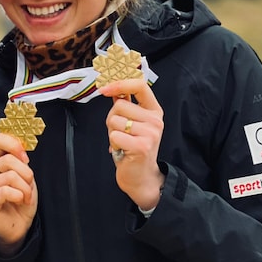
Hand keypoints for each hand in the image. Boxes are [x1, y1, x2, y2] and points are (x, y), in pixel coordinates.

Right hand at [0, 134, 36, 254]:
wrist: (19, 226)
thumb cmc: (21, 200)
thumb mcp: (26, 177)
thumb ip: (20, 162)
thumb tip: (20, 152)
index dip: (13, 145)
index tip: (24, 158)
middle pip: (8, 160)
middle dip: (26, 173)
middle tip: (28, 186)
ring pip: (9, 176)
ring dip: (24, 188)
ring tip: (24, 197)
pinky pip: (5, 191)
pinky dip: (18, 196)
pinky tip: (18, 201)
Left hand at [101, 76, 164, 210]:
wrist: (141, 177)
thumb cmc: (133, 148)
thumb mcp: (133, 123)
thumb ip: (126, 105)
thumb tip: (112, 87)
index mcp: (154, 111)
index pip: (140, 86)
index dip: (120, 84)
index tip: (106, 89)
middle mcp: (155, 121)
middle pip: (119, 105)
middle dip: (112, 119)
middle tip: (120, 133)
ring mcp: (150, 134)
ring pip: (114, 120)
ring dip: (112, 132)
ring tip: (123, 142)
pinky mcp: (141, 146)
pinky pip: (114, 135)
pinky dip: (113, 143)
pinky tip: (122, 150)